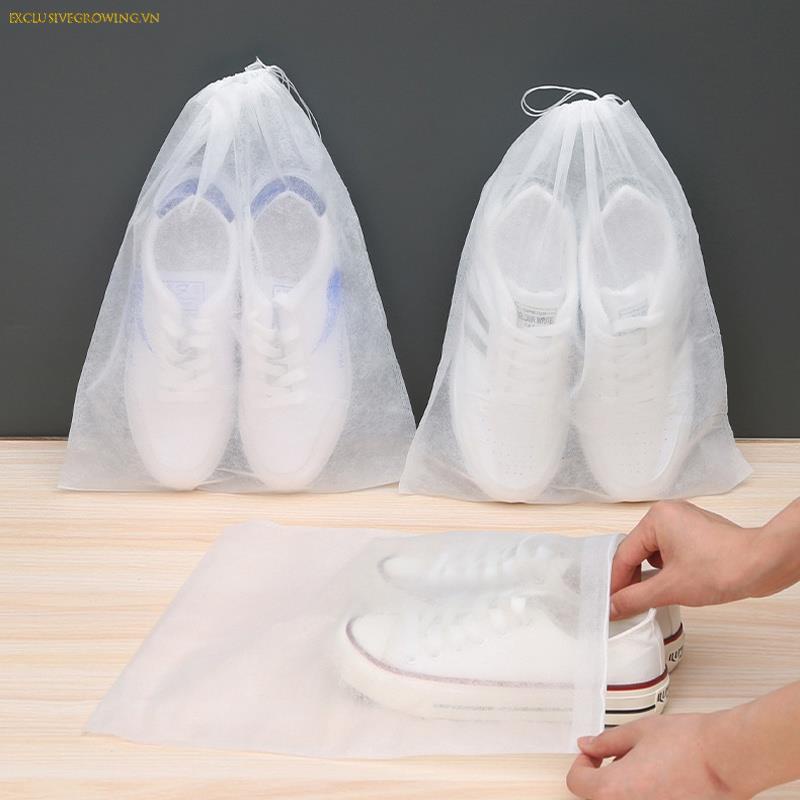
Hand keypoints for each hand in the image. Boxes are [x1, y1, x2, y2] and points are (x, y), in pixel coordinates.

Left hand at [566, 714, 742, 799]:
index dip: (582, 764)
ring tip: (645, 768)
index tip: (593, 754)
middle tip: (619, 758)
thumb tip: (587, 745)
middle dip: (603, 778)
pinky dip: (645, 795)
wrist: (726, 758)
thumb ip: (606, 742)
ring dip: (625, 788)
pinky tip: (660, 781)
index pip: (577, 783)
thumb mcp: (637, 732)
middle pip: (599, 797)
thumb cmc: (688, 743)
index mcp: (614, 788)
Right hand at [609, 500, 760, 619]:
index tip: (612, 601)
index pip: (625, 554)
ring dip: (652, 575)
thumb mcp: (670, 588)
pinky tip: (672, 587)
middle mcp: (669, 514)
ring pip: (655, 553)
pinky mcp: (699, 534)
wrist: (764, 565)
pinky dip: (668, 570)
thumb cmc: (723, 567)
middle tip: (627, 603)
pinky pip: (672, 552)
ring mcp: (685, 522)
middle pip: (638, 552)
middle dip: (634, 578)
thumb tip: (614, 606)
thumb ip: (635, 598)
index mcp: (656, 518)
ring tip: (651, 597)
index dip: (617, 582)